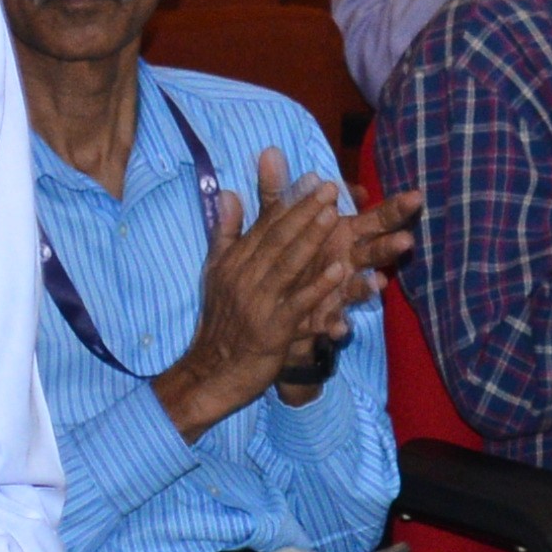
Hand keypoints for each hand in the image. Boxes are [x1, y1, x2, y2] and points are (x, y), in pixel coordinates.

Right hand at [163, 164, 415, 425]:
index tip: (312, 179)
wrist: (211, 372)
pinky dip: (319, 285)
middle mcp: (244, 277)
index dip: (289, 201)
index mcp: (234, 262)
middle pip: (278, 238)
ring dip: (312, 238)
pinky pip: (298, 302)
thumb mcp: (215, 273)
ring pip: (288, 264)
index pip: (264, 225)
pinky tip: (340, 269)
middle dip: (305, 211)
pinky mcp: (272, 329)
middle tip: (330, 187)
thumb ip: (226, 232)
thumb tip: (229, 192)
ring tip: (335, 214)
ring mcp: (258, 303)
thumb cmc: (221, 322)